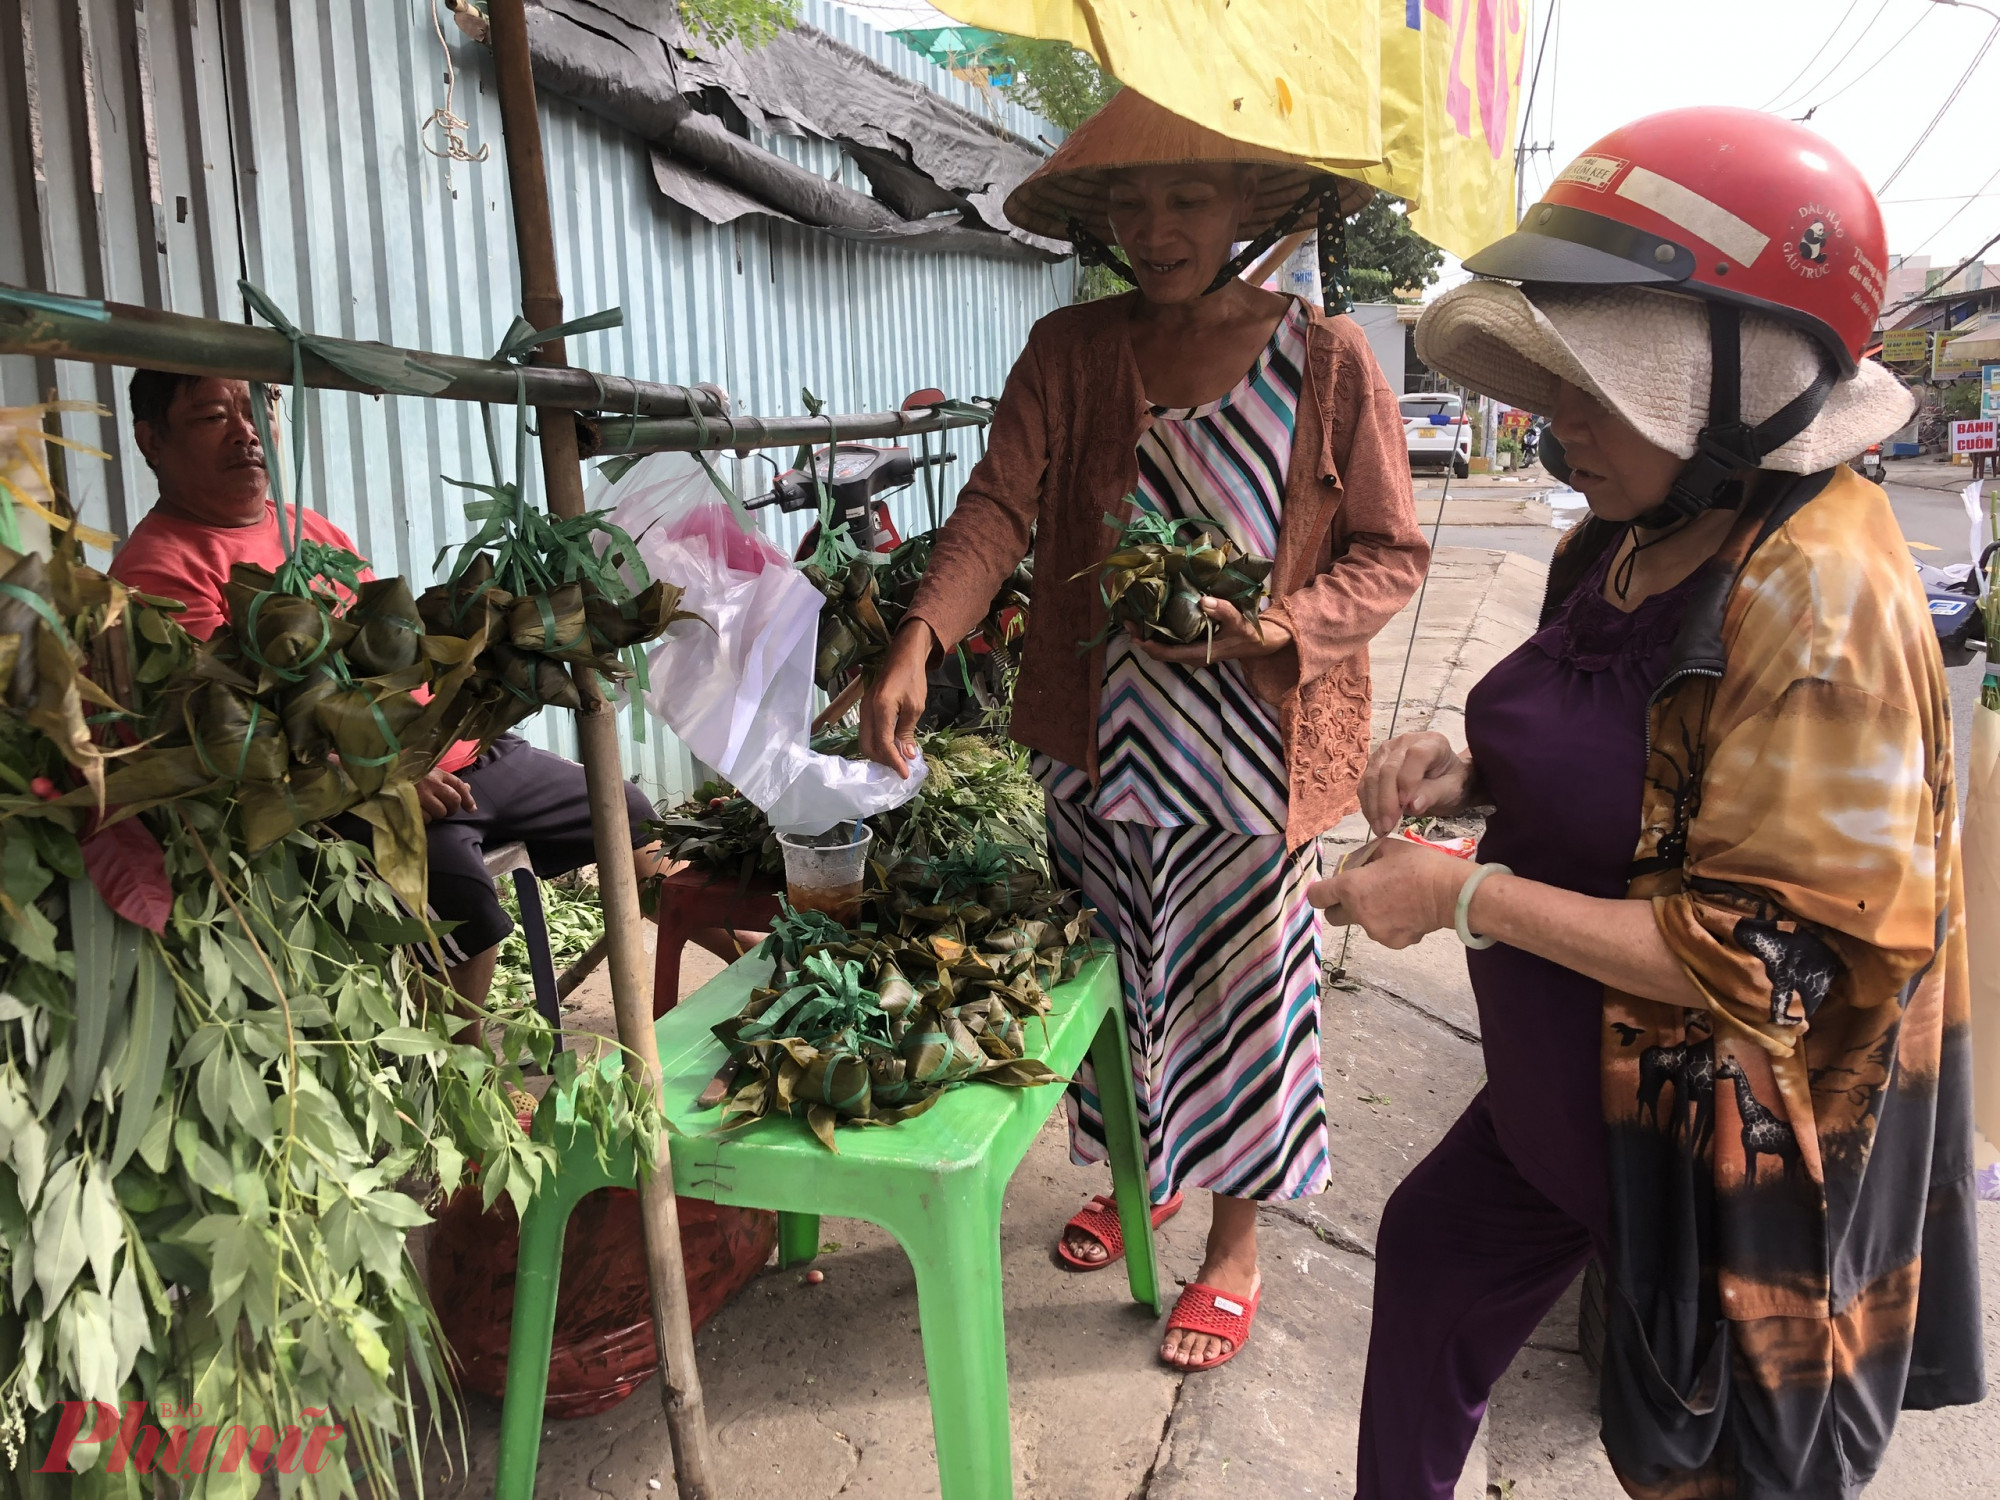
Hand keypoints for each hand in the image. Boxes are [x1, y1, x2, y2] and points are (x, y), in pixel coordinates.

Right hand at [415, 767, 475, 822]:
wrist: (384, 779)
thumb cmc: (412, 778)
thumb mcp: (431, 775)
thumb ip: (449, 782)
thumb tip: (468, 788)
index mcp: (437, 773)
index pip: (458, 785)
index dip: (468, 798)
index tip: (472, 809)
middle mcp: (430, 782)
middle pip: (454, 800)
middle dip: (452, 808)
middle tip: (445, 810)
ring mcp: (420, 794)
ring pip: (441, 811)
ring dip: (437, 814)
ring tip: (429, 809)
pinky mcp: (411, 805)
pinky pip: (426, 818)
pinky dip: (426, 818)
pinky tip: (420, 812)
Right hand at [859, 622, 933, 777]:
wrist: (902, 655)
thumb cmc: (912, 678)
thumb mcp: (915, 706)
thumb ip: (908, 731)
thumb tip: (907, 755)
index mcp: (880, 709)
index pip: (883, 744)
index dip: (894, 762)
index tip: (905, 774)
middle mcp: (867, 711)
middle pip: (868, 747)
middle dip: (884, 761)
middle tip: (901, 768)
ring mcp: (863, 710)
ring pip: (865, 741)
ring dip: (879, 754)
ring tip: (897, 760)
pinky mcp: (865, 709)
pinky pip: (867, 733)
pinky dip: (878, 744)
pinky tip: (891, 746)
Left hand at [1138, 599, 1291, 663]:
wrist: (1260, 643)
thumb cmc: (1248, 633)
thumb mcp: (1238, 621)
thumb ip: (1222, 611)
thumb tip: (1202, 600)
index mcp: (1199, 653)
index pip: (1167, 653)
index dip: (1148, 645)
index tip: (1134, 633)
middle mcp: (1192, 656)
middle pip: (1160, 653)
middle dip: (1142, 639)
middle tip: (1128, 621)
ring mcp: (1192, 652)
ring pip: (1164, 649)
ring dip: (1149, 636)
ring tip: (1136, 619)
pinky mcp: (1194, 646)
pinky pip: (1171, 643)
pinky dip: (1159, 633)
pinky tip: (1154, 619)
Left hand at [1308, 838, 1472, 948]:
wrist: (1451, 893)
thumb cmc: (1420, 865)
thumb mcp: (1389, 848)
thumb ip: (1366, 857)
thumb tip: (1359, 864)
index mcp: (1352, 888)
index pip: (1317, 896)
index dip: (1320, 891)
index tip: (1329, 888)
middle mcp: (1358, 913)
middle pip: (1333, 916)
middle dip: (1340, 906)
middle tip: (1360, 893)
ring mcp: (1375, 931)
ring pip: (1361, 923)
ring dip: (1369, 913)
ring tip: (1394, 898)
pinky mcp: (1392, 942)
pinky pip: (1382, 932)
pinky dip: (1389, 923)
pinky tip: (1407, 911)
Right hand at [1358, 732, 1476, 836]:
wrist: (1441, 780)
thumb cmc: (1450, 782)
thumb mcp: (1451, 789)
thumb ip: (1434, 794)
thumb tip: (1413, 805)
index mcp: (1430, 742)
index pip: (1415, 756)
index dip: (1408, 780)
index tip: (1407, 805)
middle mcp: (1404, 742)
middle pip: (1388, 769)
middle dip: (1386, 800)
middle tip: (1388, 826)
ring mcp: (1385, 752)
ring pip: (1371, 778)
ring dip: (1374, 806)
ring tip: (1381, 829)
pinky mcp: (1373, 765)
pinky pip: (1365, 786)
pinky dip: (1368, 806)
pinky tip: (1376, 822)